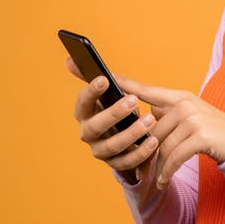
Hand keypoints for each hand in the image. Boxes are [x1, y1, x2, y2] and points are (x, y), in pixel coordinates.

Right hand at [66, 57, 157, 183]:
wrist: (128, 137)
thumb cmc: (119, 110)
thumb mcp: (112, 95)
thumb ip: (100, 80)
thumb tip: (71, 59)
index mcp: (85, 113)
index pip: (82, 102)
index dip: (91, 92)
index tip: (104, 79)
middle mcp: (88, 133)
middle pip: (95, 126)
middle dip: (114, 113)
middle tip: (134, 100)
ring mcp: (100, 150)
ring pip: (113, 145)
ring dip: (132, 133)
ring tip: (150, 120)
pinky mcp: (115, 165)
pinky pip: (127, 161)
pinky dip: (141, 152)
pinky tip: (154, 141)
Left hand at [118, 75, 224, 190]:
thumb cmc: (213, 131)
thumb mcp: (191, 116)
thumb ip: (169, 112)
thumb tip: (149, 112)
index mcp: (180, 97)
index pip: (147, 90)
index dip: (126, 84)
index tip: (106, 75)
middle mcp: (185, 104)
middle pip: (153, 130)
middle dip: (147, 153)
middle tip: (141, 170)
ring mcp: (193, 118)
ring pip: (163, 146)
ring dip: (158, 167)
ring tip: (156, 178)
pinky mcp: (199, 135)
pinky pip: (174, 157)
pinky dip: (168, 171)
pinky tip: (164, 180)